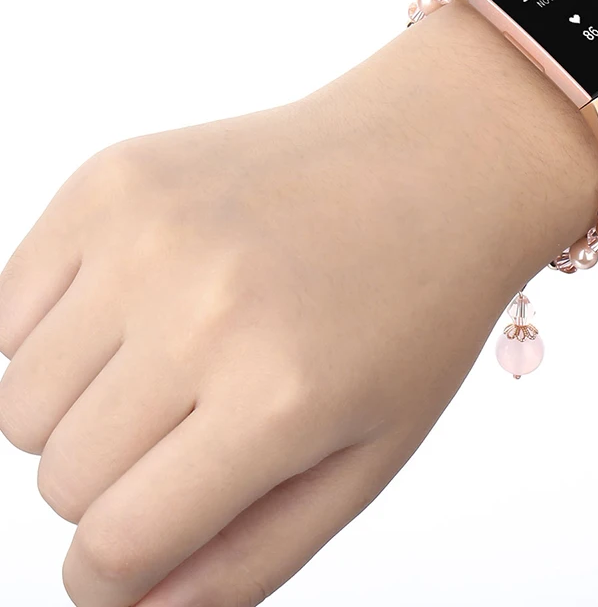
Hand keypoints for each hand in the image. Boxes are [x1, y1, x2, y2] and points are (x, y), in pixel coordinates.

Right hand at [0, 10, 568, 605]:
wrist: (429, 159)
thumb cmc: (412, 308)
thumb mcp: (369, 456)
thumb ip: (252, 557)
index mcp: (276, 398)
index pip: (116, 548)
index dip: (114, 573)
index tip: (136, 550)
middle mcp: (202, 310)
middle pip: (61, 476)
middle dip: (116, 480)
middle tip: (200, 419)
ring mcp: (148, 232)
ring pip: (18, 401)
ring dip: (82, 406)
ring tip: (179, 354)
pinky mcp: (114, 177)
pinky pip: (8, 307)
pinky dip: (56, 329)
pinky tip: (144, 301)